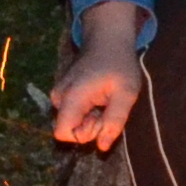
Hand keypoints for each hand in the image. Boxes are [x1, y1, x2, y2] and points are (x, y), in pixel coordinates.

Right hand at [45, 2, 146, 150]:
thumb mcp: (126, 94)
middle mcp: (59, 97)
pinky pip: (72, 113)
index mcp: (72, 97)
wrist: (108, 38)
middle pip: (70, 129)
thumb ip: (114, 122)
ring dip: (91, 118)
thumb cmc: (119, 64)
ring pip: (72, 122)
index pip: (62, 134)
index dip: (84, 135)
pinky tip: (98, 96)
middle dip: (91, 126)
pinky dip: (87, 111)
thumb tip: (102, 147)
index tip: (101, 120)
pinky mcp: (62, 92)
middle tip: (108, 106)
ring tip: (104, 99)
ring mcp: (58, 94)